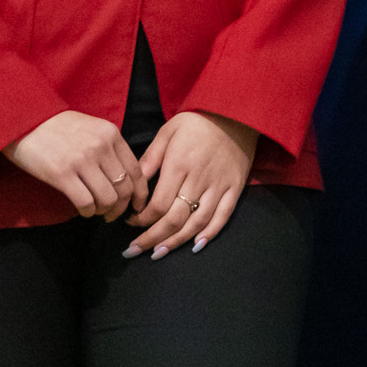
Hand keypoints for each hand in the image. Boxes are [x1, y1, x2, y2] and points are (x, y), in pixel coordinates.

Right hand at [4, 111, 145, 220]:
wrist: (25, 119)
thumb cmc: (57, 127)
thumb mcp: (92, 128)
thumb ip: (109, 148)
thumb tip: (123, 177)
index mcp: (111, 135)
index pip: (136, 171)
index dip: (140, 194)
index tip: (136, 205)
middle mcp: (101, 147)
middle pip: (125, 188)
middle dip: (122, 207)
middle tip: (113, 214)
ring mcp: (82, 160)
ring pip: (108, 198)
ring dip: (105, 211)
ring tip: (97, 212)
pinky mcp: (61, 174)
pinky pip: (86, 202)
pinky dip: (88, 212)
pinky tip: (83, 211)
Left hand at [125, 110, 257, 257]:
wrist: (235, 113)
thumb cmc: (196, 122)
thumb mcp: (168, 132)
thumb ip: (150, 159)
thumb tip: (133, 185)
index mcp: (179, 165)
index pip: (158, 204)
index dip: (142, 219)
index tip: (130, 221)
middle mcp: (199, 179)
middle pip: (175, 219)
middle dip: (152, 238)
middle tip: (135, 250)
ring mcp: (219, 185)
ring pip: (197, 222)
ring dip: (177, 241)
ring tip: (159, 253)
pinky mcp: (235, 188)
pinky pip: (223, 216)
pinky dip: (210, 233)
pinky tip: (196, 245)